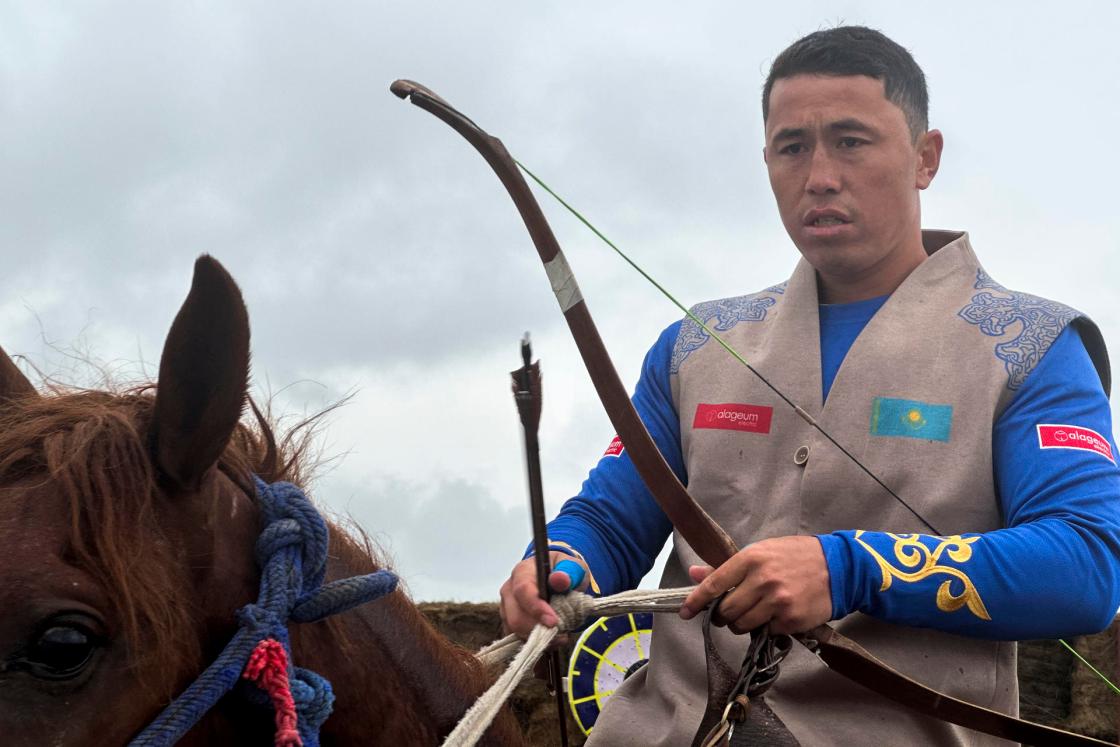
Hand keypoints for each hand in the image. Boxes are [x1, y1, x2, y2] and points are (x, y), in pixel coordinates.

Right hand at [499, 551, 590, 638]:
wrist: (557, 578)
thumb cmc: (564, 571)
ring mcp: (507, 608)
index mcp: (522, 571)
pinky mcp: (509, 622)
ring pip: (515, 630)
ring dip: (539, 639)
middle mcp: (509, 589)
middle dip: (538, 629)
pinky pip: (518, 638)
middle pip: (515, 616)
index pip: (523, 591)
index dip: (536, 608)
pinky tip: (552, 640)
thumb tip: (559, 579)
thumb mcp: (572, 567)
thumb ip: (568, 571)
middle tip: (561, 634)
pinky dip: (536, 644)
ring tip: (561, 636)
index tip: (553, 622)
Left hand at [678, 536, 831, 634]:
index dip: (696, 601)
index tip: (685, 612)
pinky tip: (776, 615)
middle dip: (723, 615)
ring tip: (753, 613)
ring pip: (742, 625)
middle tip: (730, 611)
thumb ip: (727, 567)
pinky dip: (766, 627)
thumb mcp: (761, 552)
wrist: (839, 567)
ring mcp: (777, 602)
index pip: (714, 584)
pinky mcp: (790, 620)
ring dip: (741, 624)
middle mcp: (762, 580)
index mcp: (751, 558)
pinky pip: (765, 632)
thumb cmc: (795, 556)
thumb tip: (695, 574)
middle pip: (726, 610)